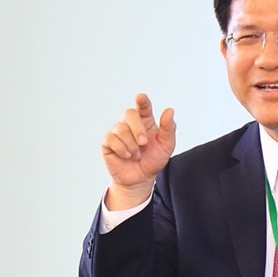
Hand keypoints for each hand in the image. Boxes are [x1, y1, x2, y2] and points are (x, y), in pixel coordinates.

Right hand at [100, 93, 176, 208]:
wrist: (141, 179)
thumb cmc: (152, 160)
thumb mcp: (166, 146)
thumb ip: (169, 128)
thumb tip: (169, 110)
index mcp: (145, 121)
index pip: (143, 106)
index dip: (142, 101)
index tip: (140, 97)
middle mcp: (130, 124)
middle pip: (129, 114)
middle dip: (137, 128)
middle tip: (144, 142)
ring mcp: (117, 132)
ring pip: (121, 129)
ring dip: (132, 145)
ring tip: (137, 155)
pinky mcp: (108, 143)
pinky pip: (111, 140)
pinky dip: (122, 149)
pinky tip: (127, 156)